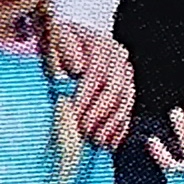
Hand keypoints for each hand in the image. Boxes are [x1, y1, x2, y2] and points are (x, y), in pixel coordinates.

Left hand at [51, 21, 135, 148]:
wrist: (69, 44)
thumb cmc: (60, 45)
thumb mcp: (56, 40)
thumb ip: (64, 51)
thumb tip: (77, 68)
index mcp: (102, 46)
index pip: (97, 74)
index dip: (85, 96)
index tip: (72, 113)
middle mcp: (119, 61)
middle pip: (114, 91)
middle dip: (98, 114)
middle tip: (83, 130)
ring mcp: (125, 77)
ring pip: (125, 103)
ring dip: (110, 124)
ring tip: (95, 140)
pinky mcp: (126, 91)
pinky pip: (128, 112)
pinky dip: (119, 129)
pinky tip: (109, 142)